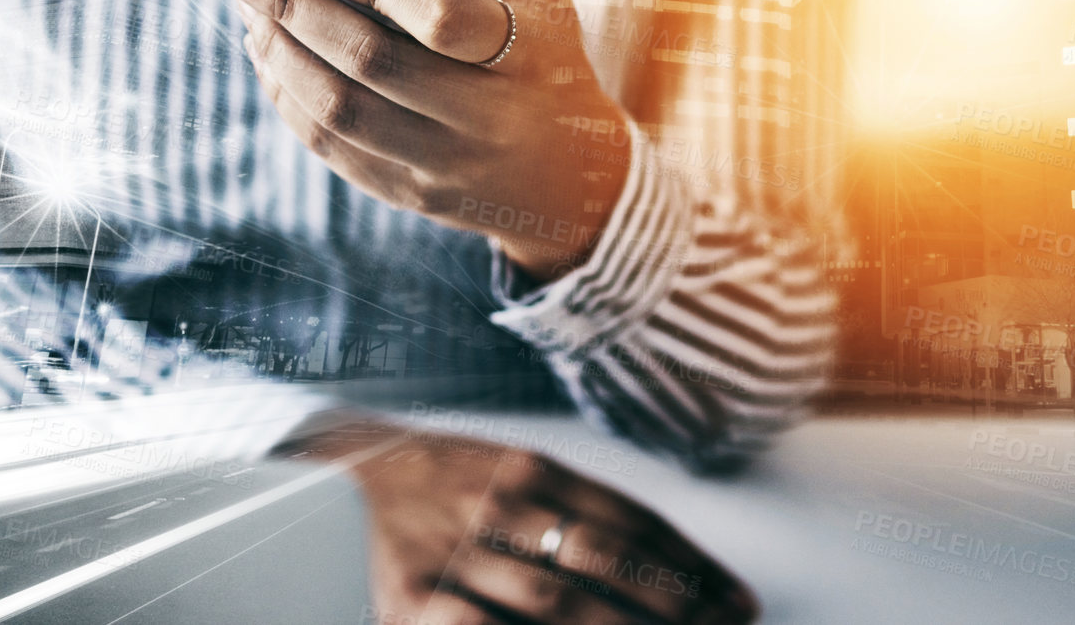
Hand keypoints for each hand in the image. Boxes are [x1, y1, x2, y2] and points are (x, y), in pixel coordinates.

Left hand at [218, 0, 630, 280]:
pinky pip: (330, 148)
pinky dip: (286, 97)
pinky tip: (267, 52)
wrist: (572, 179)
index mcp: (528, 55)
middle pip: (371, 67)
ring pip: (338, 113)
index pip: (442, 21)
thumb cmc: (550, 56)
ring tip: (245, 6)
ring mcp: (444, 164)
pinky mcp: (409, 193)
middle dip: (293, 11)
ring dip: (278, 54)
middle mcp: (485, 118)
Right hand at [284, 423, 759, 624]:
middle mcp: (497, 504)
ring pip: (555, 608)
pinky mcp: (410, 605)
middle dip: (673, 604)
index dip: (690, 564)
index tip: (740, 601)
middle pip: (603, 559)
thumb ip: (578, 509)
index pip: (630, 517)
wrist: (334, 468)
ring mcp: (453, 556)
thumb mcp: (512, 471)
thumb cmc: (443, 480)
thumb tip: (662, 561)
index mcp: (530, 467)